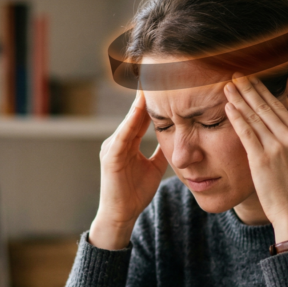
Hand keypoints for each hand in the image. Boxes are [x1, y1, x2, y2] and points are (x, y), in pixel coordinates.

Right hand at [90, 89, 167, 249]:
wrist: (120, 217)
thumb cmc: (134, 193)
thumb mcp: (153, 168)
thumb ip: (161, 151)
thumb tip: (176, 137)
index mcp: (127, 141)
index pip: (142, 114)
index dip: (154, 98)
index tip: (167, 80)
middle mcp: (117, 139)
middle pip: (135, 111)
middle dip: (146, 92)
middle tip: (159, 69)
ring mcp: (112, 147)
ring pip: (130, 118)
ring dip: (141, 100)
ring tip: (151, 81)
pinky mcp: (111, 157)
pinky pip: (124, 135)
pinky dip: (133, 119)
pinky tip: (142, 106)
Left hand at [223, 73, 287, 242]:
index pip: (278, 107)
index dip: (263, 91)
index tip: (252, 79)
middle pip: (266, 106)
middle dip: (250, 88)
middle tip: (237, 74)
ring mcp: (276, 147)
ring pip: (255, 116)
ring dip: (240, 99)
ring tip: (228, 85)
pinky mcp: (261, 159)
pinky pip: (247, 133)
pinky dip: (237, 118)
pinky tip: (228, 107)